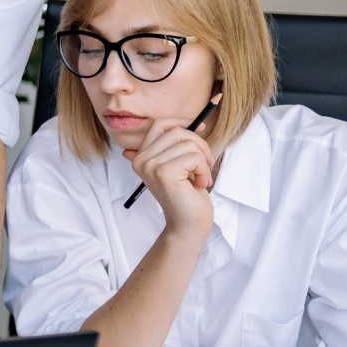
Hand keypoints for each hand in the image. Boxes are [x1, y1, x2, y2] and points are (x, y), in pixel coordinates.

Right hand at [125, 116, 215, 233]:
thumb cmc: (187, 195)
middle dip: (199, 145)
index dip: (182, 123)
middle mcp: (141, 159)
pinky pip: (193, 157)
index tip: (200, 128)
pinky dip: (203, 169)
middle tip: (205, 164)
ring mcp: (150, 166)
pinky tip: (200, 183)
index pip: (160, 124)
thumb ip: (175, 146)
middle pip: (176, 131)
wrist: (188, 224)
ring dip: (203, 160)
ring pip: (187, 143)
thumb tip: (188, 124)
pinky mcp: (164, 173)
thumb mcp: (179, 165)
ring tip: (201, 177)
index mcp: (141, 156)